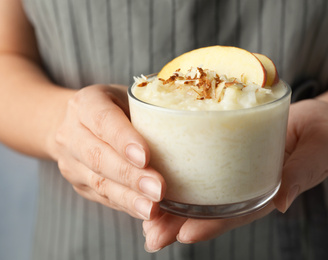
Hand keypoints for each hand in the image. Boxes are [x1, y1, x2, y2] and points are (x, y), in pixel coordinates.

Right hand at [50, 84, 165, 219]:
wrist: (76, 123)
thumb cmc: (115, 107)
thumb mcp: (129, 98)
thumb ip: (148, 111)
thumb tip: (189, 128)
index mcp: (85, 104)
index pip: (103, 120)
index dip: (124, 139)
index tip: (146, 157)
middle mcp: (71, 132)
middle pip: (99, 157)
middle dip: (131, 176)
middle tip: (158, 189)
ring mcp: (70, 161)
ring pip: (99, 182)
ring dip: (129, 198)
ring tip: (152, 209)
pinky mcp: (78, 183)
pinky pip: (102, 197)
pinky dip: (125, 205)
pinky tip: (144, 211)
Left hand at [142, 99, 327, 251]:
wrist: (311, 114)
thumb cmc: (320, 131)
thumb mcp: (320, 147)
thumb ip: (304, 171)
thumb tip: (282, 202)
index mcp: (266, 190)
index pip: (237, 212)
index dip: (212, 225)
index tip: (185, 233)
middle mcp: (244, 184)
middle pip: (210, 208)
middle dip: (180, 223)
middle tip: (152, 236)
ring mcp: (232, 169)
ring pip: (198, 192)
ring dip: (170, 207)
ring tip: (144, 220)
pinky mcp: (222, 149)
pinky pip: (198, 164)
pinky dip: (176, 175)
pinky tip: (151, 179)